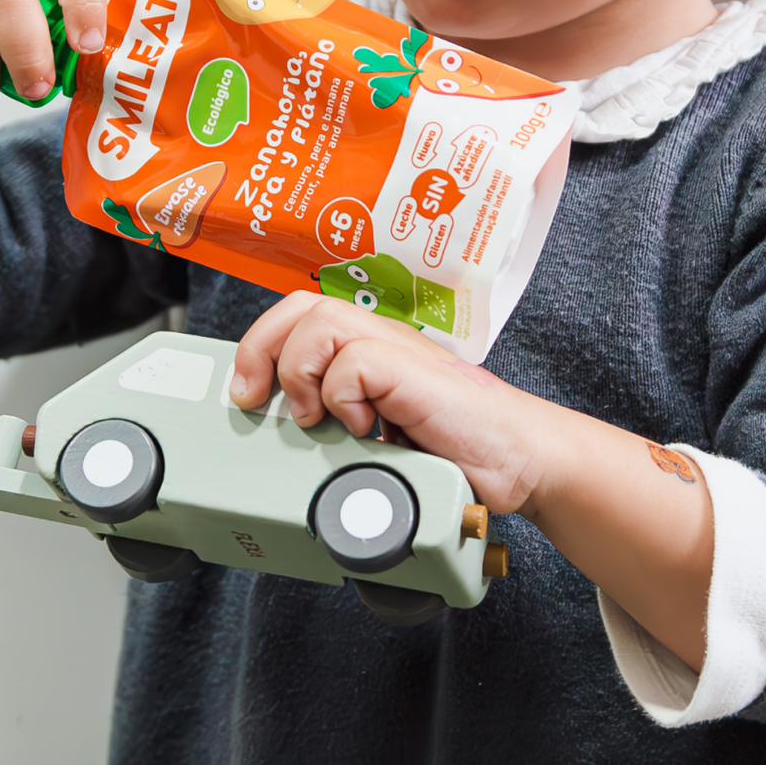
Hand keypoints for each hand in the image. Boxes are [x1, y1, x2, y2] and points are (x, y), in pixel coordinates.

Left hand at [233, 291, 715, 667]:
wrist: (520, 460)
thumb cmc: (457, 450)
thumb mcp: (381, 434)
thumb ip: (343, 420)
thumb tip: (287, 439)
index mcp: (370, 348)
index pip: (300, 315)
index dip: (260, 344)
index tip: (245, 395)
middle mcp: (382, 338)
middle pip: (300, 305)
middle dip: (262, 348)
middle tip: (255, 399)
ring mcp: (399, 350)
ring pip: (320, 321)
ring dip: (301, 374)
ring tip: (316, 417)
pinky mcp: (413, 370)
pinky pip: (354, 362)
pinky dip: (344, 398)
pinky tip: (364, 429)